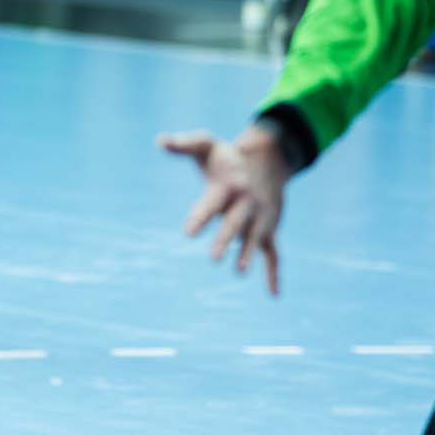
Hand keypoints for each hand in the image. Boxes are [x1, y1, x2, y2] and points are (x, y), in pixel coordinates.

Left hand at [160, 127, 290, 294]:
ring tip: (238, 271)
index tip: (188, 232)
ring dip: (247, 254)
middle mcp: (247, 203)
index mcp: (229, 186)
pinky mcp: (269, 230)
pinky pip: (274, 254)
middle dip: (225, 239)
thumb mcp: (207, 145)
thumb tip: (160, 140)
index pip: (212, 203)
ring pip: (254, 239)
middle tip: (212, 257)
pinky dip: (274, 273)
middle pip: (235, 223)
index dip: (201, 217)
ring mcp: (260, 218)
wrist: (269, 161)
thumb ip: (184, 144)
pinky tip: (273, 295)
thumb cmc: (228, 158)